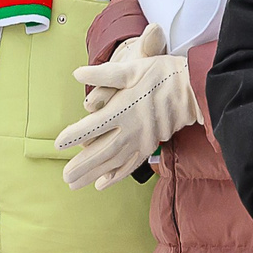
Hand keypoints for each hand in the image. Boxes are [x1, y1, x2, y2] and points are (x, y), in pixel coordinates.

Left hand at [56, 24, 196, 189]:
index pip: (93, 126)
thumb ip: (104, 74)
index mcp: (124, 108)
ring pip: (114, 162)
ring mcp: (142, 140)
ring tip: (75, 184)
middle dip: (82, 165)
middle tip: (64, 176)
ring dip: (94, 174)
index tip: (58, 144)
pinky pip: (131, 164)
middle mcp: (132, 129)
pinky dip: (116, 175)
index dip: (74, 135)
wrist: (195, 89)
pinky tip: (102, 184)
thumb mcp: (133, 68)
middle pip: (101, 151)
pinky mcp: (151, 145)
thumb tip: (78, 73)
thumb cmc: (162, 74)